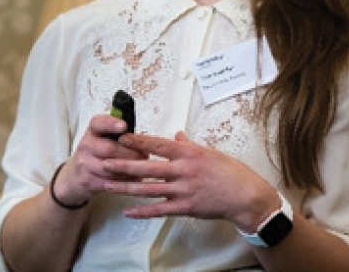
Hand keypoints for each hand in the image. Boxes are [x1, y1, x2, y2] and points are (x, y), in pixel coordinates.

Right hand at [51, 113, 148, 206]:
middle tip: (145, 155)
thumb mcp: (105, 137)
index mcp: (93, 130)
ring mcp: (85, 164)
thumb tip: (145, 139)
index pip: (98, 123)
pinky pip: (110, 182)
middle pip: (109, 149)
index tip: (124, 126)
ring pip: (111, 168)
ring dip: (130, 168)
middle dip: (131, 153)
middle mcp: (86, 145)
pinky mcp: (88, 181)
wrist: (75, 175)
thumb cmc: (99, 151)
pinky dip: (125, 181)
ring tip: (143, 167)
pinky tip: (135, 178)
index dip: (111, 124)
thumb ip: (122, 135)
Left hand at [104, 130, 279, 231]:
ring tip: (107, 185)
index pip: (159, 144)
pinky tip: (127, 211)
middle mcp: (184, 170)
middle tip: (104, 161)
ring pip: (148, 189)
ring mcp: (183, 190)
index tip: (121, 137)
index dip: (138, 140)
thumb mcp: (211, 153)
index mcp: (190, 153)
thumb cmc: (231, 172)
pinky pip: (159, 210)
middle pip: (147, 167)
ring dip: (125, 188)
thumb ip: (190, 146)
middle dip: (123, 164)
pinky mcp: (185, 207)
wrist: (245, 195)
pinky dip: (142, 212)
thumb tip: (177, 135)